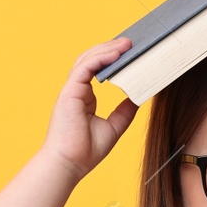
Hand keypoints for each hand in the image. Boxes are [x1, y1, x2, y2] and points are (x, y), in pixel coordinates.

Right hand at [40, 37, 139, 178]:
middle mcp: (76, 91)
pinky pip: (85, 67)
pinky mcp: (69, 92)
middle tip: (131, 42)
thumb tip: (138, 98)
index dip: (112, 59)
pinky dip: (101, 58)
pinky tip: (116, 54)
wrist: (70, 164)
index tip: (130, 52)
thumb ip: (124, 112)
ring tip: (126, 43)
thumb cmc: (86, 152)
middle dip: (110, 48)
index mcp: (84, 98)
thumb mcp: (114, 128)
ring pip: (88, 60)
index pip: (97, 70)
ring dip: (107, 49)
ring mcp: (71, 90)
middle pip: (92, 60)